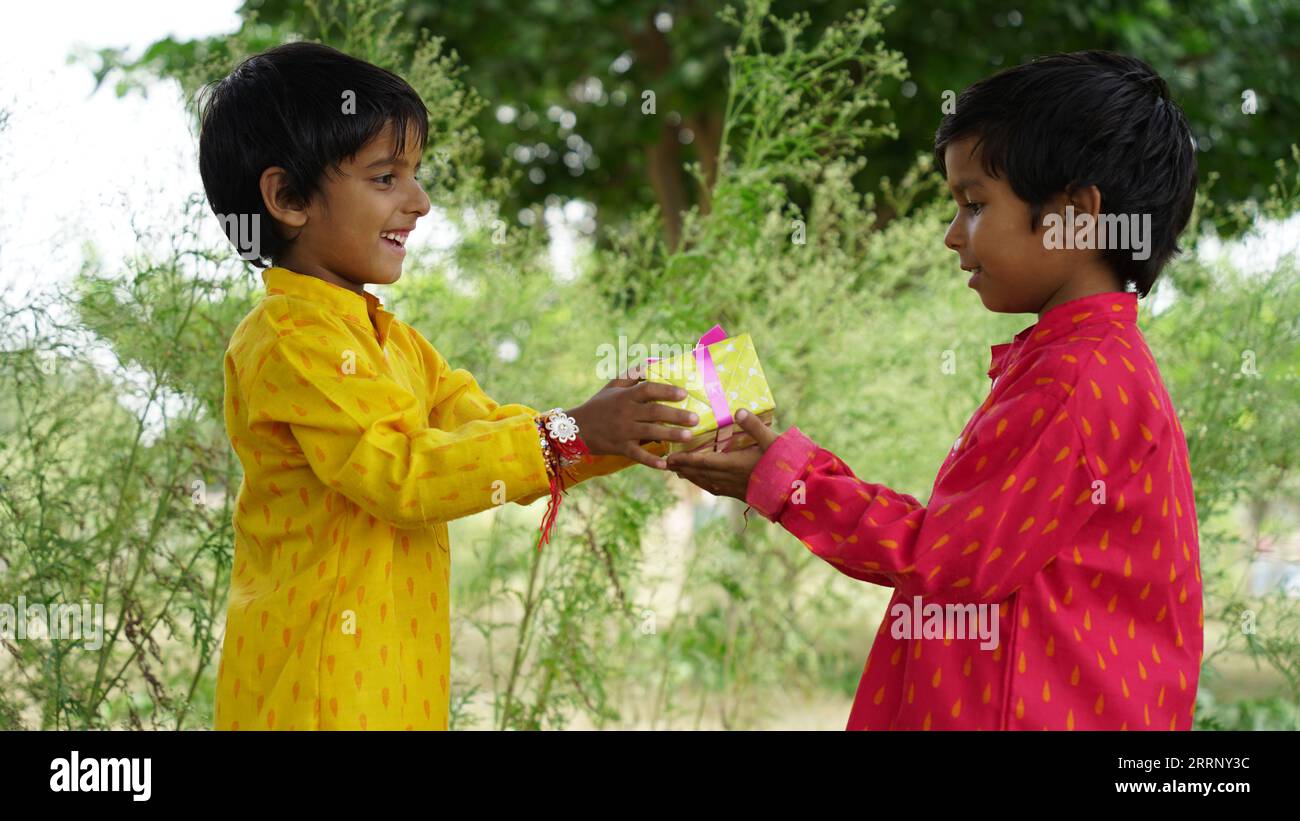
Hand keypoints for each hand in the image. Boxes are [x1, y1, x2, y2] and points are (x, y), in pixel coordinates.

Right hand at [568, 371, 699, 469]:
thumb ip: (631, 376)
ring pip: (650, 432)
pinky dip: (651, 460)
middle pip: (654, 412)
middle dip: (676, 415)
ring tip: (689, 436)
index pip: (648, 389)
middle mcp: (625, 412)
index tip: (683, 393)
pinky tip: (665, 464)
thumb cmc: (597, 406)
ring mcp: (623, 431)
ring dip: (670, 434)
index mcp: (625, 396)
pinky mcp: (620, 448)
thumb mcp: (611, 387)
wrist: (575, 429)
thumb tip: (650, 365)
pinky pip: (637, 455)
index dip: (666, 390)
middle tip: (695, 418)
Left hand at [666, 408, 780, 499]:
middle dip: (682, 468)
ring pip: (706, 483)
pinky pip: (715, 489)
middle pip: (699, 473)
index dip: (684, 460)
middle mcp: (729, 478)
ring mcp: (734, 488)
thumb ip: (754, 426)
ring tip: (680, 472)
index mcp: (732, 465)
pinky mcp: (740, 494)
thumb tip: (738, 410)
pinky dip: (705, 484)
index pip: (701, 461)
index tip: (669, 457)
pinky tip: (704, 482)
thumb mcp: (771, 440)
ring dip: (691, 477)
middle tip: (666, 463)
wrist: (796, 492)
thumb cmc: (785, 464)